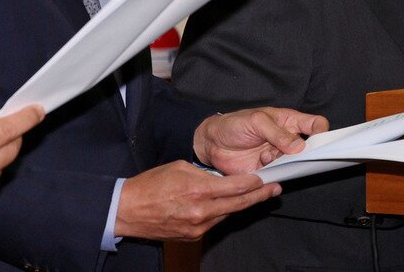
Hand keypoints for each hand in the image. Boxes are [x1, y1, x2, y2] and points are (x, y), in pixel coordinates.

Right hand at [115, 162, 280, 240]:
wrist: (128, 209)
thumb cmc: (151, 185)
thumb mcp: (180, 168)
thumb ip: (204, 174)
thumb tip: (220, 178)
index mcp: (199, 190)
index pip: (235, 187)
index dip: (254, 183)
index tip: (265, 178)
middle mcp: (201, 211)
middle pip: (238, 204)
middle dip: (259, 196)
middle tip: (275, 189)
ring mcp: (198, 226)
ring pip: (227, 214)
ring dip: (239, 204)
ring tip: (253, 195)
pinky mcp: (193, 236)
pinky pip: (214, 222)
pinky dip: (220, 213)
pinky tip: (224, 205)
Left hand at [194, 107, 328, 173]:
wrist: (212, 143)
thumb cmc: (234, 124)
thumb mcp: (256, 121)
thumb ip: (278, 133)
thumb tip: (300, 146)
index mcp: (288, 121)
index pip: (315, 124)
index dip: (321, 131)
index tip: (319, 139)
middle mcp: (287, 139)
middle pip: (309, 147)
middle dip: (304, 153)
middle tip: (291, 153)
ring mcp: (279, 156)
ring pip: (295, 163)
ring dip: (283, 161)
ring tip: (265, 156)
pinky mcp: (269, 171)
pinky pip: (280, 175)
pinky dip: (274, 173)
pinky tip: (261, 164)